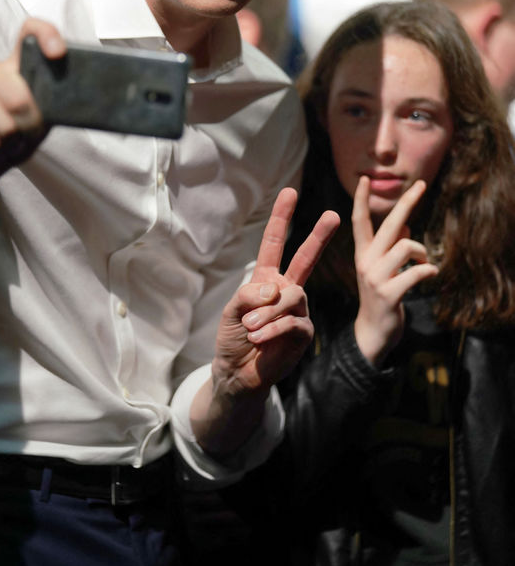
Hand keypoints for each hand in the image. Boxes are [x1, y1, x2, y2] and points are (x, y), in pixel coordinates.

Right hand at [0, 18, 65, 190]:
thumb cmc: (17, 134)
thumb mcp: (43, 118)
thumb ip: (55, 104)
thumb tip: (74, 100)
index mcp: (19, 65)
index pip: (30, 32)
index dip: (46, 35)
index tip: (58, 53)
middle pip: (20, 97)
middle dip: (29, 124)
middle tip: (27, 131)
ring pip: (6, 123)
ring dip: (13, 140)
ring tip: (10, 139)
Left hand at [212, 188, 339, 397]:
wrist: (238, 374)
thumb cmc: (233, 338)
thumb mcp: (232, 311)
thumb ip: (249, 295)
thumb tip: (275, 289)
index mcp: (266, 278)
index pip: (275, 243)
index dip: (282, 218)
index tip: (290, 192)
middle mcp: (286, 290)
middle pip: (305, 258)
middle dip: (318, 236)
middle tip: (333, 215)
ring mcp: (298, 310)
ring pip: (292, 296)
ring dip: (268, 312)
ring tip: (250, 327)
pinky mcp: (304, 333)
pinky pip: (294, 322)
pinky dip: (274, 328)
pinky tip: (259, 338)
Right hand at [352, 176, 437, 365]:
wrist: (372, 334)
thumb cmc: (382, 298)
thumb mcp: (383, 270)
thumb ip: (391, 247)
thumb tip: (404, 226)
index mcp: (363, 254)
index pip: (359, 221)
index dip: (360, 199)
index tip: (364, 179)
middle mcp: (365, 261)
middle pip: (388, 224)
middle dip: (407, 202)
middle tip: (422, 185)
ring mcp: (375, 277)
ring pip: (406, 245)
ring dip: (422, 252)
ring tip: (424, 264)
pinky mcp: (388, 293)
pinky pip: (416, 272)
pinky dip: (429, 270)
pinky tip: (430, 275)